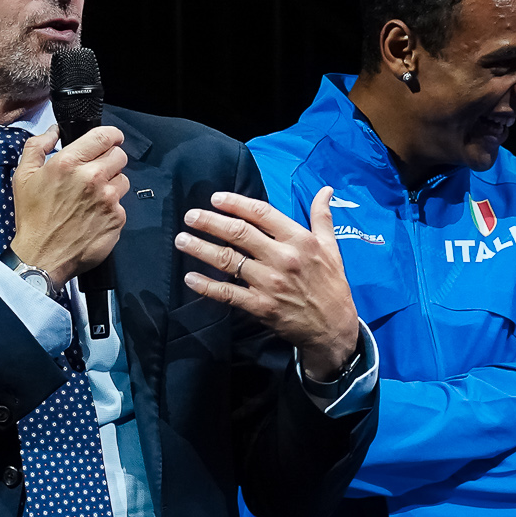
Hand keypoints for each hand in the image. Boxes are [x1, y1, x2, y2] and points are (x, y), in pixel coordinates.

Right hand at [7, 125, 127, 287]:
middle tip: (96, 172)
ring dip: (111, 185)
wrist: (42, 257)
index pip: (105, 136)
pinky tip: (93, 216)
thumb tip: (53, 131)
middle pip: (119, 156)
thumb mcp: (22, 177)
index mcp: (69, 163)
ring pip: (123, 180)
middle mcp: (92, 178)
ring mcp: (108, 199)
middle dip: (109, 161)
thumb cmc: (32, 218)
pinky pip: (121, 205)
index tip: (110, 140)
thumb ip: (37, 146)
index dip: (111, 136)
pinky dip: (111, 208)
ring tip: (93, 198)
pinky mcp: (117, 219)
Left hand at [176, 187, 360, 376]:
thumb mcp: (331, 248)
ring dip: (201, 249)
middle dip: (210, 222)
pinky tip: (190, 278)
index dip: (235, 203)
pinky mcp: (260, 306)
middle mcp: (282, 258)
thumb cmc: (331, 284)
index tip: (215, 199)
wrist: (333, 327)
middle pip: (239, 233)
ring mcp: (269, 283)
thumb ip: (323, 217)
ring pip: (228, 260)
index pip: (262, 213)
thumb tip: (325, 190)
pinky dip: (206, 286)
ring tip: (182, 240)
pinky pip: (227, 293)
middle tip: (190, 216)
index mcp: (299, 240)